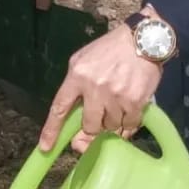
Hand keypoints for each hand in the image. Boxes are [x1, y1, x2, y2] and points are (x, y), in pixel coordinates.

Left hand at [38, 15, 163, 155]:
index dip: (52, 130)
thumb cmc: (109, 49)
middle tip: (99, 116)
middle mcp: (94, 88)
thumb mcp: (83, 59)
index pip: (60, 107)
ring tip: (117, 103)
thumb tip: (72, 115)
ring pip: (109, 127)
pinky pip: (128, 125)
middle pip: (89, 125)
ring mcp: (115, 96)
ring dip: (112, 121)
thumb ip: (74, 84)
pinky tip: (129, 108)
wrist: (142, 40)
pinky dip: (128, 122)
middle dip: (93, 126)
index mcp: (77, 75)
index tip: (46, 148)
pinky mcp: (134, 102)